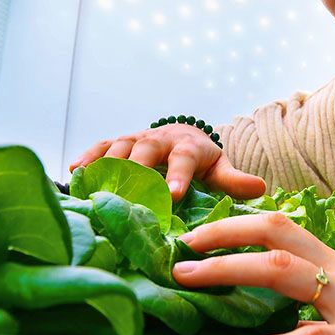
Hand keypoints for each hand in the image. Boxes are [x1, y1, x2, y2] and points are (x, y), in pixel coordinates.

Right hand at [69, 125, 265, 200]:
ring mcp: (137, 138)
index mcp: (189, 146)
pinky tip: (74, 171)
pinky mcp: (120, 143)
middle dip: (137, 167)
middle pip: (147, 147)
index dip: (178, 175)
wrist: (185, 138)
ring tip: (94, 183)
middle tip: (127, 192)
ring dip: (107, 163)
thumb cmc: (203, 161)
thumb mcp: (220, 169)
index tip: (173, 195)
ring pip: (121, 145)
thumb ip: (234, 180)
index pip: (185, 158)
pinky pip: (102, 147)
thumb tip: (260, 189)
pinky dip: (88, 157)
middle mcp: (161, 138)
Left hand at [172, 213, 334, 334]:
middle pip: (276, 233)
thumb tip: (278, 302)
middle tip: (177, 248)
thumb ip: (324, 298)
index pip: (283, 227)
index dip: (236, 221)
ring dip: (229, 270)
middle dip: (221, 234)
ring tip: (187, 278)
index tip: (198, 230)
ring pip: (284, 273)